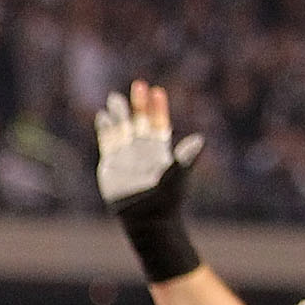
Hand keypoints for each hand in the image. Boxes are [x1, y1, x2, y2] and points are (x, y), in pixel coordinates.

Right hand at [94, 81, 203, 215]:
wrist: (145, 220)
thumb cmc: (164, 201)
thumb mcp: (176, 177)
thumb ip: (185, 158)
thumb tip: (201, 139)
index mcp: (159, 149)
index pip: (158, 123)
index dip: (157, 108)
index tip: (156, 91)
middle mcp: (142, 149)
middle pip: (140, 121)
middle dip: (138, 104)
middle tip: (139, 85)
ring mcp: (126, 155)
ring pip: (122, 128)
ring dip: (119, 113)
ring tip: (115, 97)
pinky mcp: (110, 163)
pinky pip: (107, 141)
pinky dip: (104, 128)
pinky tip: (102, 116)